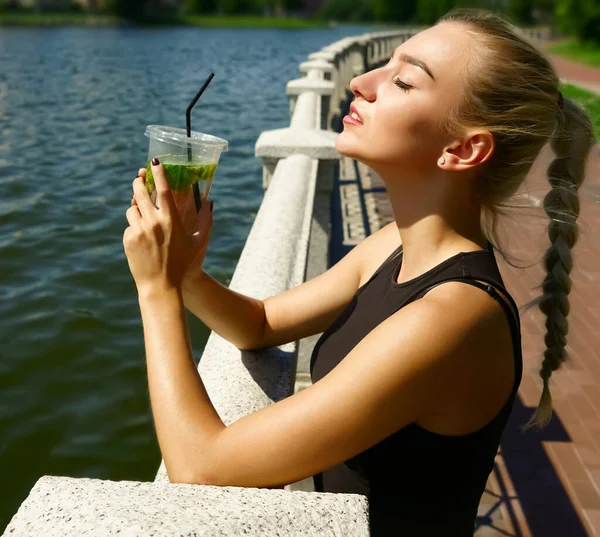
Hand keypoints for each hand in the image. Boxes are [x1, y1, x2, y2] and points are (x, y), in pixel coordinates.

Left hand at [124, 159, 212, 294]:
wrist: (161, 285)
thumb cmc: (184, 264)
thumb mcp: (199, 243)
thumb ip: (205, 221)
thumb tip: (210, 202)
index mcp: (172, 220)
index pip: (163, 190)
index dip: (159, 173)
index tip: (154, 162)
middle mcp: (154, 222)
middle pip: (140, 193)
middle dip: (139, 182)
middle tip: (139, 178)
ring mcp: (139, 230)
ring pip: (132, 209)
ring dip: (136, 209)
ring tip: (144, 217)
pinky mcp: (129, 239)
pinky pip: (129, 226)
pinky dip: (134, 228)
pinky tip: (143, 240)